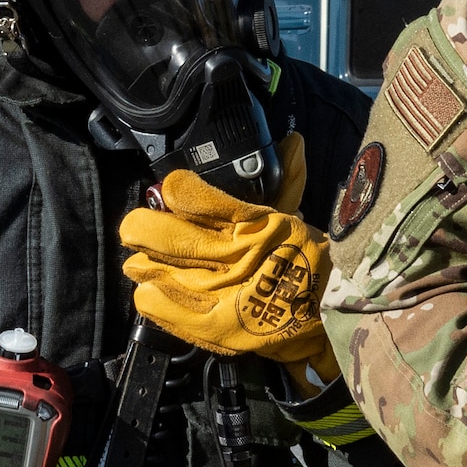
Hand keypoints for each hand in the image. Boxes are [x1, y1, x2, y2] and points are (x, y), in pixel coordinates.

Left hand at [119, 132, 337, 380]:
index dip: (176, 190)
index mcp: (257, 224)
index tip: (170, 190)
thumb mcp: (294, 216)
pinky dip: (151, 294)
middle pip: (165, 234)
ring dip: (146, 262)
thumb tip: (293, 140)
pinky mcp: (212, 327)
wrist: (327, 318)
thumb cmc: (307, 262)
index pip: (196, 197)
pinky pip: (159, 305)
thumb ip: (288, 178)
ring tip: (146, 260)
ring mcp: (221, 294)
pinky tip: (152, 289)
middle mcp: (236, 256)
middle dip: (144, 227)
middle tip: (139, 228)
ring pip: (154, 269)